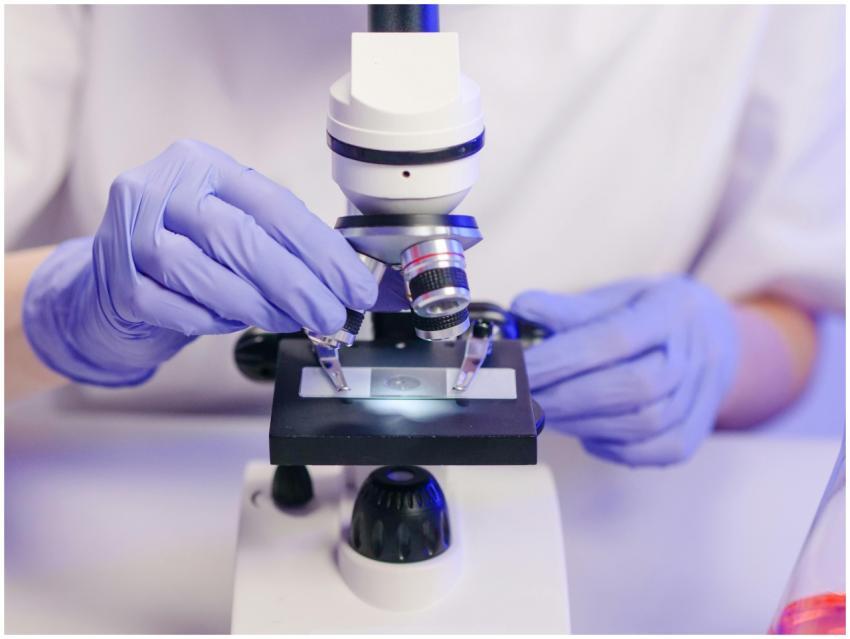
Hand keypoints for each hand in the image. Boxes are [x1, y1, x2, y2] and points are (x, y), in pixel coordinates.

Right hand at [23, 139, 377, 385]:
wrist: (111, 286)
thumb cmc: (189, 253)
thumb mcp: (235, 229)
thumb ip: (287, 246)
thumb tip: (356, 284)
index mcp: (202, 164)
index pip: (275, 206)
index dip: (323, 251)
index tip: (357, 287)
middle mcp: (160, 188)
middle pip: (241, 238)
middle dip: (298, 283)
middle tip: (331, 315)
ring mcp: (130, 233)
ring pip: (206, 274)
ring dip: (259, 305)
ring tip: (288, 320)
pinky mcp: (117, 281)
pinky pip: (179, 308)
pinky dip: (215, 320)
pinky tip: (231, 321)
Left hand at [511, 276, 739, 465]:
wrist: (711, 334)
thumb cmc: (646, 313)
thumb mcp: (614, 297)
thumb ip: (569, 308)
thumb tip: (520, 307)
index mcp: (672, 309)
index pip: (614, 338)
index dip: (560, 359)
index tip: (516, 370)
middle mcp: (697, 354)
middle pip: (633, 386)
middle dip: (566, 397)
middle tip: (522, 400)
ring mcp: (701, 397)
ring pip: (643, 424)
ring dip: (582, 424)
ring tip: (545, 413)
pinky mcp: (694, 434)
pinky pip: (652, 451)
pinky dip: (611, 447)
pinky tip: (585, 433)